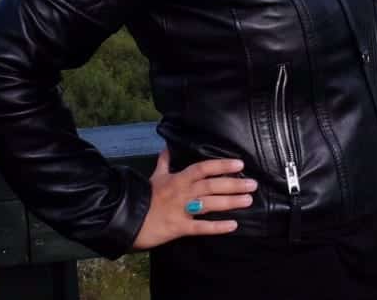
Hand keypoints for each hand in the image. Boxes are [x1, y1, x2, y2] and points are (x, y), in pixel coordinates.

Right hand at [132, 149, 256, 249]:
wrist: (123, 218)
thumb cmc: (141, 197)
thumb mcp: (154, 177)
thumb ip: (164, 163)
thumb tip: (166, 148)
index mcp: (178, 179)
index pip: (203, 168)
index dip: (222, 165)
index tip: (239, 165)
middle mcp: (183, 192)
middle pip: (212, 185)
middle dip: (233, 184)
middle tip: (253, 184)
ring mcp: (181, 210)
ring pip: (210, 204)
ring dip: (230, 201)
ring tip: (248, 200)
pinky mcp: (179, 228)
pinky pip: (201, 227)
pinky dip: (217, 227)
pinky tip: (233, 225)